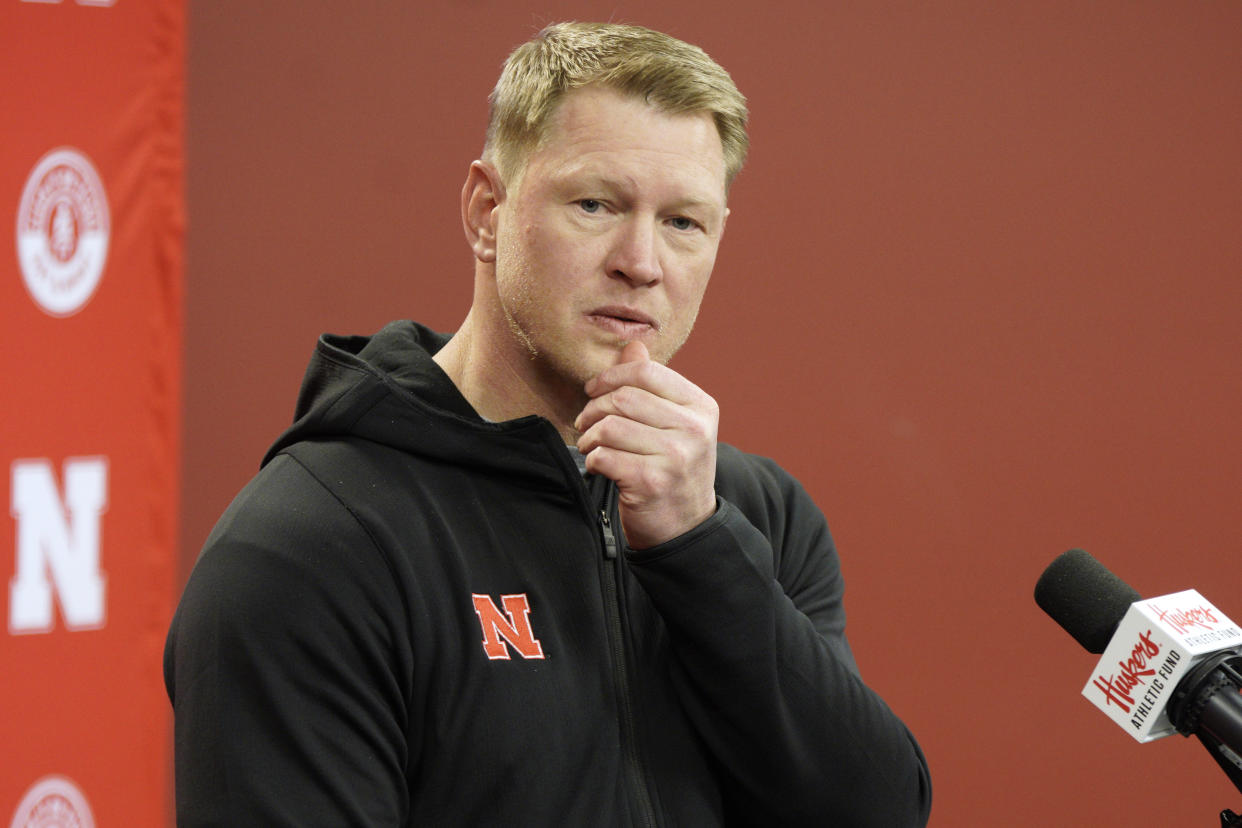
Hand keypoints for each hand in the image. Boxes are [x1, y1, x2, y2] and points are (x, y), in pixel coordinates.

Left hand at [574, 341, 717, 548]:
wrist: (685, 526)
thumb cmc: (673, 468)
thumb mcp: (674, 423)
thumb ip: (653, 384)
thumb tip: (633, 346)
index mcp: (701, 406)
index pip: (647, 373)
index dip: (610, 377)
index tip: (593, 390)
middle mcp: (694, 429)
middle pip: (624, 398)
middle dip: (593, 408)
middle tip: (585, 423)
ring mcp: (676, 456)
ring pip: (610, 427)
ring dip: (589, 436)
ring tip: (590, 445)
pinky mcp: (653, 482)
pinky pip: (604, 456)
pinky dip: (593, 459)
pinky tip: (598, 465)